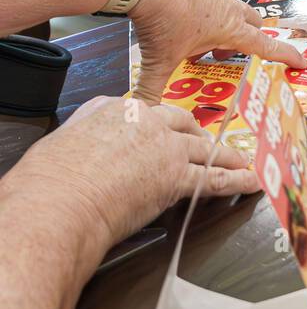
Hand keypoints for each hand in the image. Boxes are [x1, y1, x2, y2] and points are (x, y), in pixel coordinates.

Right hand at [18, 96, 259, 252]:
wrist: (62, 200)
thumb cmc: (54, 176)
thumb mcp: (70, 133)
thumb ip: (92, 125)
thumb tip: (97, 130)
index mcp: (122, 108)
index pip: (154, 112)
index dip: (166, 125)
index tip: (171, 130)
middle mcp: (150, 123)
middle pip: (185, 125)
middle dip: (200, 135)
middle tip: (210, 143)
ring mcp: (167, 149)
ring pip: (205, 150)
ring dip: (226, 157)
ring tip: (240, 161)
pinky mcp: (177, 178)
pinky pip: (215, 179)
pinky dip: (236, 182)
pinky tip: (250, 182)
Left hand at [131, 0, 306, 103]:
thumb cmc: (163, 18)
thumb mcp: (160, 60)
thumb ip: (152, 88)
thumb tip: (144, 112)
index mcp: (231, 29)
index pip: (267, 47)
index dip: (285, 56)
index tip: (301, 62)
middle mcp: (229, 10)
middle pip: (254, 26)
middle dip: (249, 43)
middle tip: (229, 57)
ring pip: (234, 13)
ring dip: (226, 30)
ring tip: (202, 46)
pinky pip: (215, 3)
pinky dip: (208, 18)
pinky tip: (184, 28)